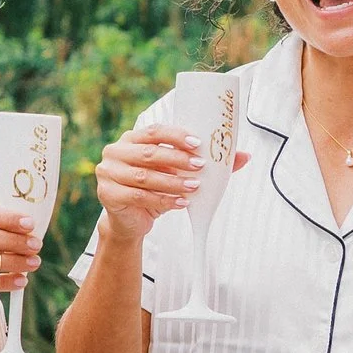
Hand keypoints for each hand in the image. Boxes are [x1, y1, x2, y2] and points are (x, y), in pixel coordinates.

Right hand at [93, 117, 204, 245]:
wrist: (130, 221)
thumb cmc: (153, 191)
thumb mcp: (177, 175)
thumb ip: (204, 164)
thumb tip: (244, 157)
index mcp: (131, 139)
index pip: (155, 131)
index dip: (176, 136)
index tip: (198, 144)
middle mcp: (116, 152)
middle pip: (150, 153)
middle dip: (178, 159)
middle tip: (200, 166)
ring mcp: (108, 173)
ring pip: (146, 176)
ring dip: (173, 182)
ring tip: (194, 186)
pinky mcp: (108, 194)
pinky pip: (140, 196)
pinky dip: (164, 200)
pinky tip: (181, 203)